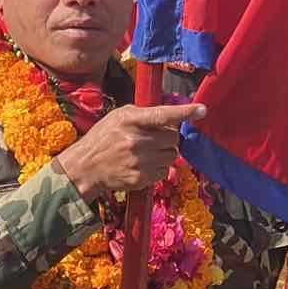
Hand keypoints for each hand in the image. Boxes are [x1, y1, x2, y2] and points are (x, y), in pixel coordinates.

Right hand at [57, 102, 206, 199]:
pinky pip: (164, 171)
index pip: (163, 115)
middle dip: (168, 138)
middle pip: (173, 137)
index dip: (184, 112)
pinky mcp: (141, 178)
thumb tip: (170, 115)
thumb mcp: (118, 117)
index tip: (202, 110)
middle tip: (155, 139)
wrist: (85, 168)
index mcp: (130, 120)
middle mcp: (136, 140)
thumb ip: (143, 114)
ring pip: (172, 155)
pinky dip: (158, 168)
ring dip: (165, 153)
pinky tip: (143, 165)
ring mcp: (139, 161)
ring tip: (147, 153)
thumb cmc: (103, 138)